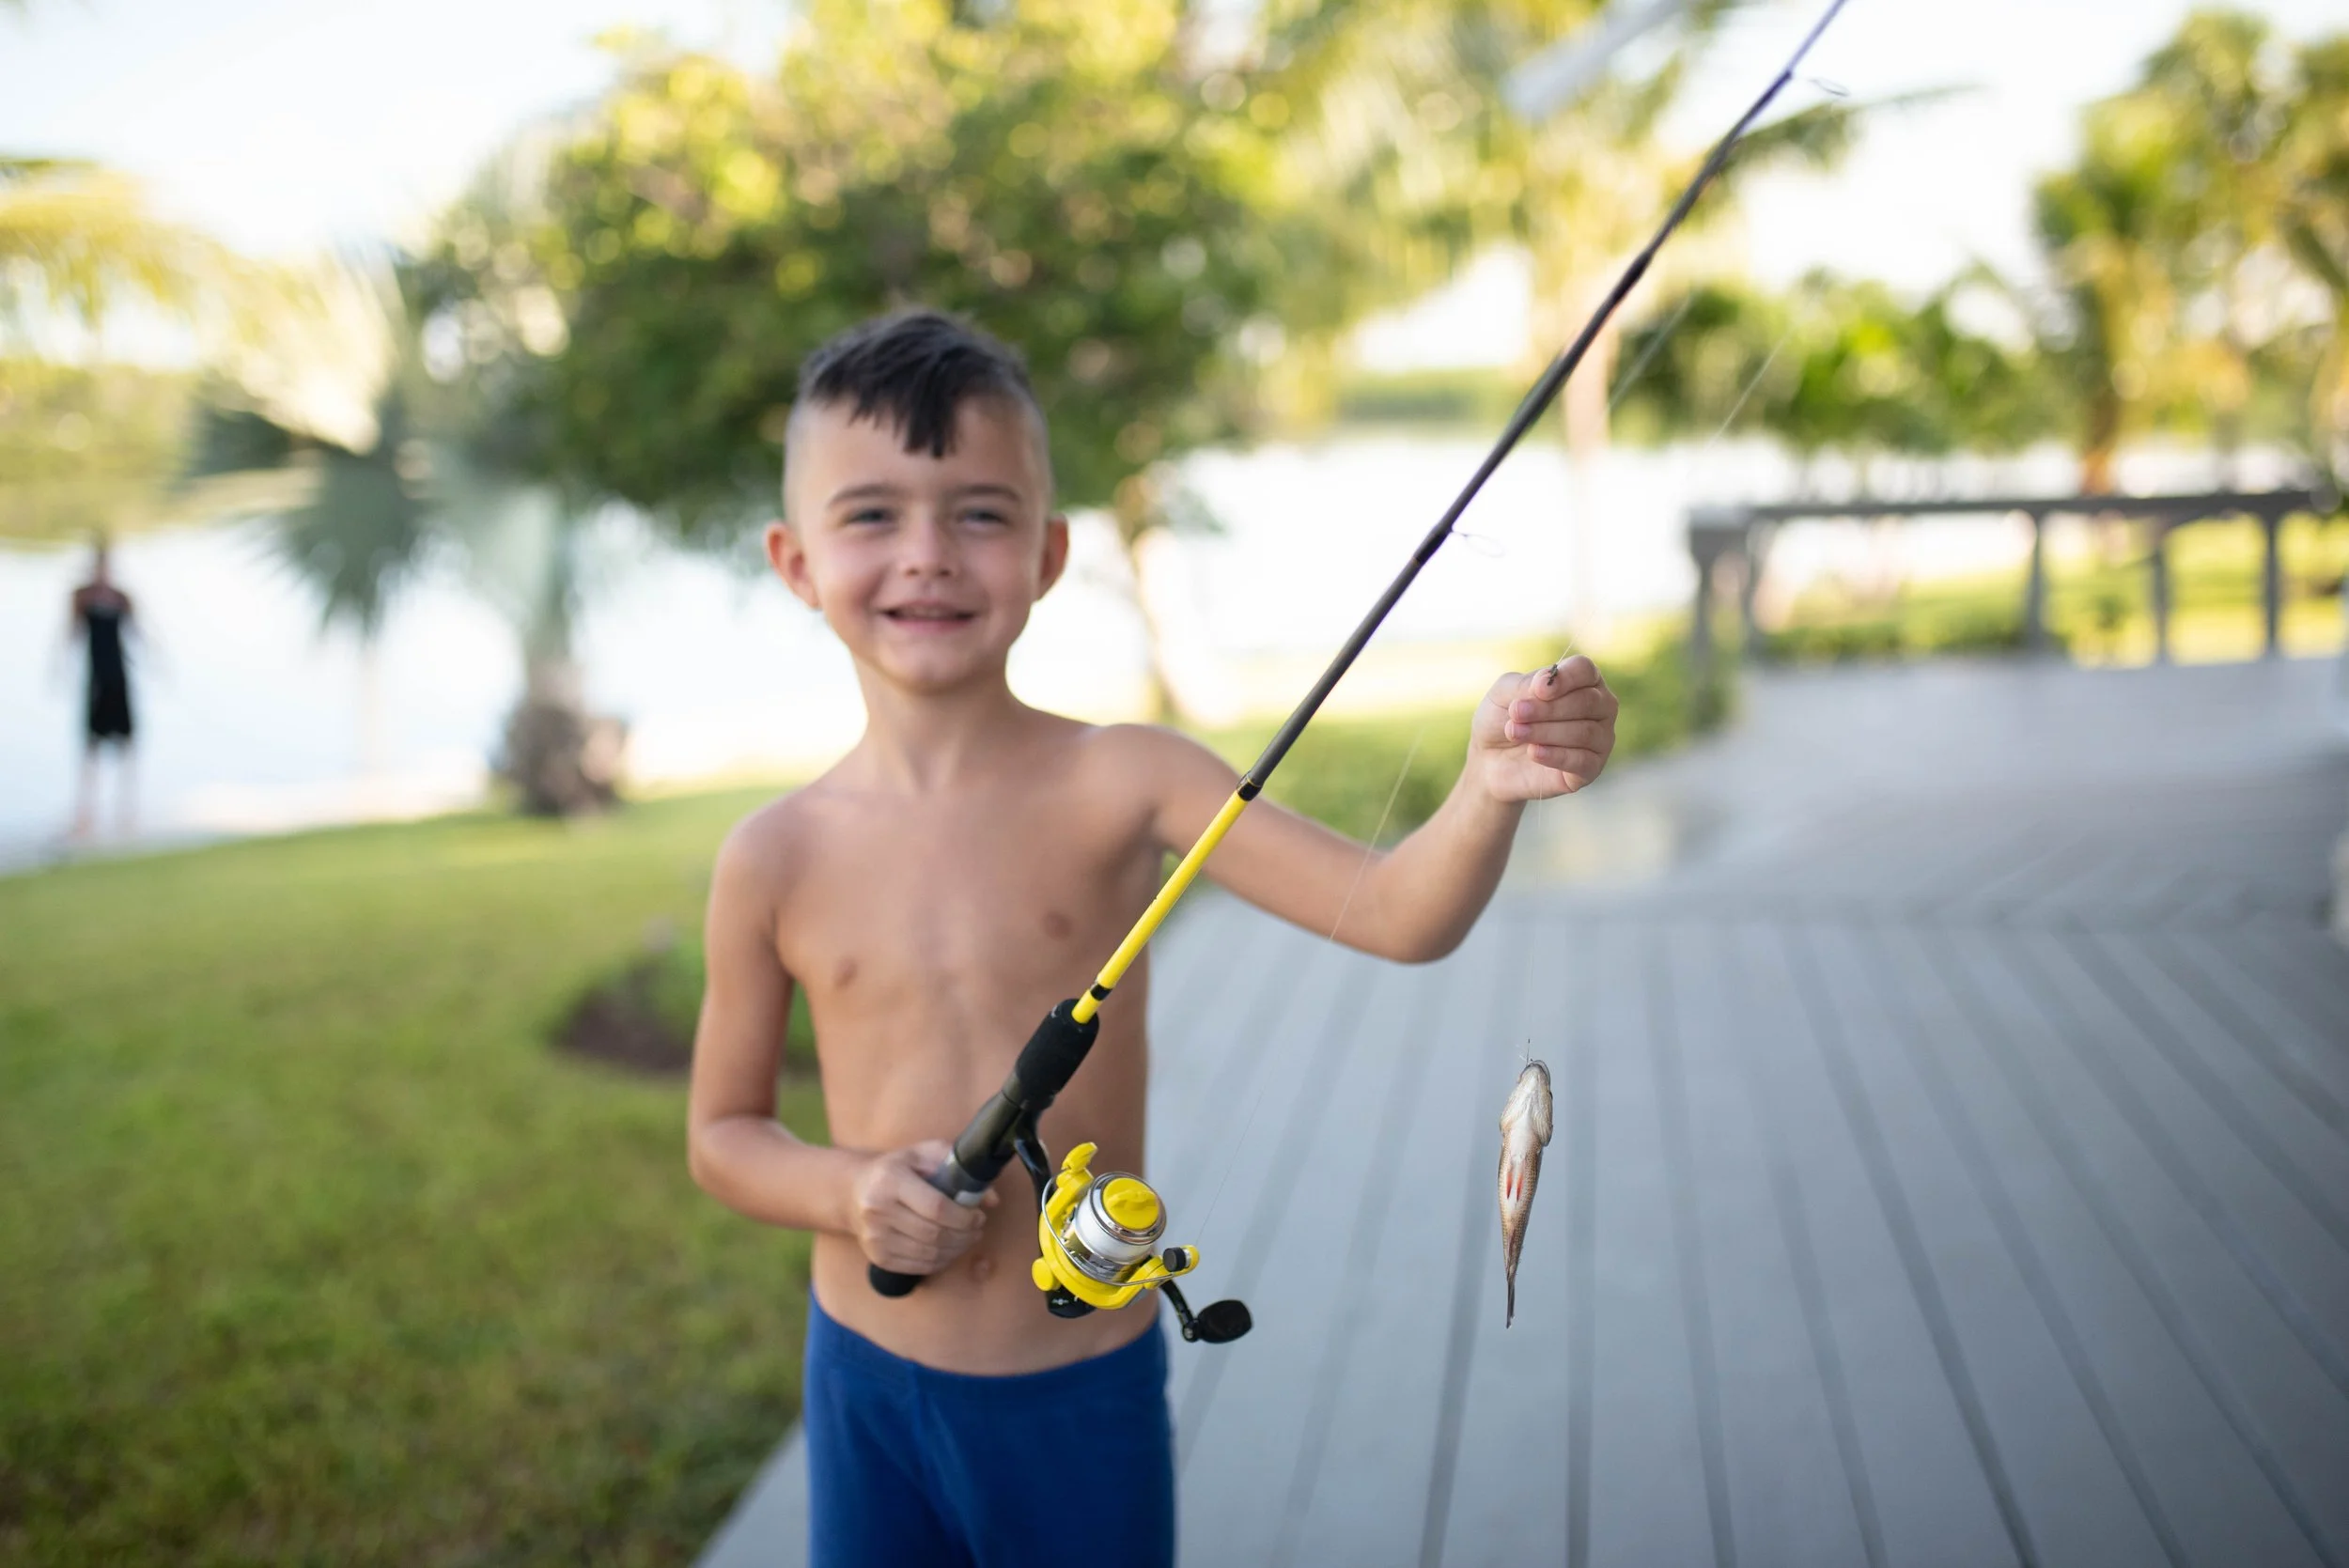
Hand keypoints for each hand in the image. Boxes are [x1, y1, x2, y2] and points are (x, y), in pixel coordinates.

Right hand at [850, 1140, 996, 1275]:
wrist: (853, 1192)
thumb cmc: (897, 1169)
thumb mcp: (924, 1155)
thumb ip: (959, 1168)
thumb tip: (992, 1199)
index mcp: (890, 1180)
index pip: (935, 1206)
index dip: (963, 1216)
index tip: (978, 1215)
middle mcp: (878, 1210)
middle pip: (934, 1234)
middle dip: (964, 1235)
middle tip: (977, 1228)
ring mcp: (876, 1238)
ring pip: (929, 1254)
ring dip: (957, 1250)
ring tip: (967, 1238)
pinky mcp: (878, 1258)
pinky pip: (919, 1267)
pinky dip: (942, 1261)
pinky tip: (950, 1249)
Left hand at [1472, 655, 1617, 802]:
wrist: (1488, 760)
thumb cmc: (1501, 719)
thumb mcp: (1504, 693)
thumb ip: (1526, 683)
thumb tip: (1549, 680)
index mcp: (1581, 681)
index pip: (1585, 670)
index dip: (1565, 678)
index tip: (1538, 690)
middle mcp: (1598, 708)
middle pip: (1587, 701)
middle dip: (1548, 708)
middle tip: (1516, 713)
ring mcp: (1599, 739)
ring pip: (1585, 732)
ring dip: (1545, 731)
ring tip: (1515, 732)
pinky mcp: (1590, 769)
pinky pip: (1583, 761)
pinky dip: (1556, 755)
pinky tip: (1533, 752)